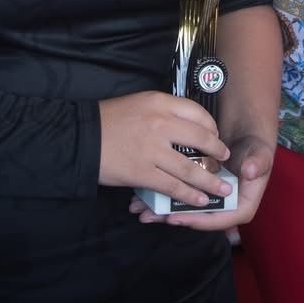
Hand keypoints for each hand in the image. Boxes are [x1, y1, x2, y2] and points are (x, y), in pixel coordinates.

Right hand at [98, 91, 231, 209]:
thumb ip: (162, 112)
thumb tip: (185, 127)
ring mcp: (153, 150)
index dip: (212, 128)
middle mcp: (160, 123)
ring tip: (222, 189)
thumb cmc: (108, 120)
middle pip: (201, 139)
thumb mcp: (138, 104)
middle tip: (224, 161)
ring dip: (210, 181)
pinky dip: (189, 195)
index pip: (197, 112)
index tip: (215, 138)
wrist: (79, 137)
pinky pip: (173, 186)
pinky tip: (200, 200)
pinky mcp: (144, 173)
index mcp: (159, 102)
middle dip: (218, 153)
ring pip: (191, 168)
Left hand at [137, 133, 275, 231]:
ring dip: (162, 209)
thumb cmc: (253, 144)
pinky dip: (161, 194)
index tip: (178, 218)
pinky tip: (140, 195)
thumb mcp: (260, 152)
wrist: (244, 131)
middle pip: (198, 218)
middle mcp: (223, 205)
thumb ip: (258, 163)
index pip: (221, 219)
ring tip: (139, 209)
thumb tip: (250, 172)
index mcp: (241, 204)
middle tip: (149, 217)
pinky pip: (179, 194)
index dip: (199, 221)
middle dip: (172, 217)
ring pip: (185, 208)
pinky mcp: (196, 186)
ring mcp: (208, 196)